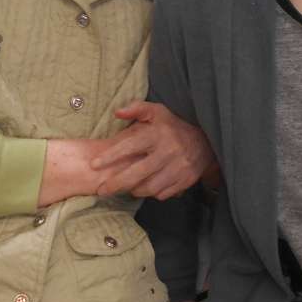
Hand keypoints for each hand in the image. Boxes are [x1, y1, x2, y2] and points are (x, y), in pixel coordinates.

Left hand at [91, 101, 214, 199]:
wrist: (206, 142)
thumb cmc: (173, 127)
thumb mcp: (158, 112)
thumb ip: (137, 109)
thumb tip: (117, 112)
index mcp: (158, 134)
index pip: (130, 146)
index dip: (111, 156)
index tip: (94, 164)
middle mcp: (169, 151)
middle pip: (137, 173)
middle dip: (116, 183)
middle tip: (101, 190)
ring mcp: (179, 168)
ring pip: (149, 187)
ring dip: (134, 190)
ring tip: (126, 187)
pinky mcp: (186, 180)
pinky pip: (162, 193)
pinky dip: (151, 193)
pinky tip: (145, 187)